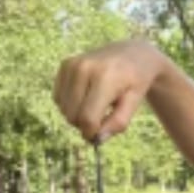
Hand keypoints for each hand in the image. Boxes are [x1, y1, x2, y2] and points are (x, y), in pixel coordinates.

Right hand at [53, 40, 173, 143]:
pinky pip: (58, 99)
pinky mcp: (65, 65)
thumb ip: (118, 123)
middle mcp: (85, 68)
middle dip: (85, 124)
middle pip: (73, 115)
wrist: (132, 53)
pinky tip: (85, 95)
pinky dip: (70, 104)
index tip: (100, 134)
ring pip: (63, 109)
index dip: (92, 133)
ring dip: (77, 114)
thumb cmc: (135, 81)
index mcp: (105, 77)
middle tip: (101, 117)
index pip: (87, 118)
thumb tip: (97, 139)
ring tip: (95, 104)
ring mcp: (72, 65)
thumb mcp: (134, 103)